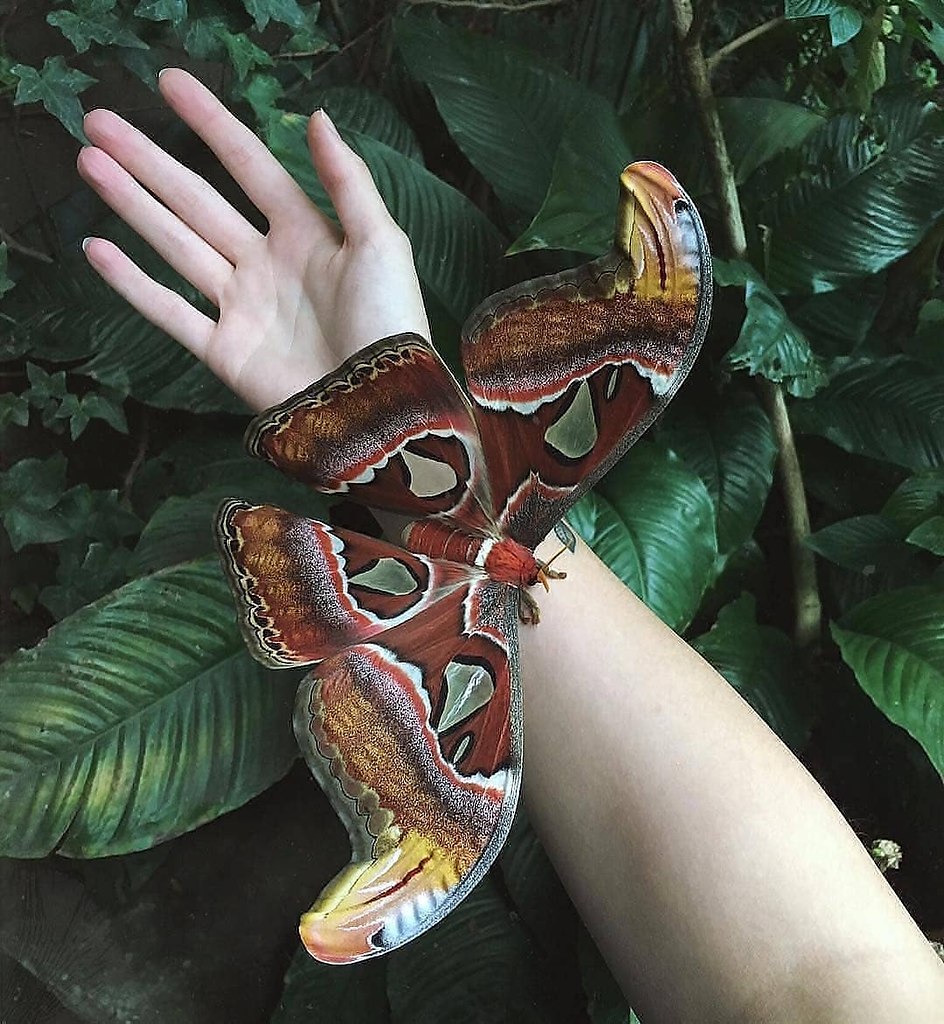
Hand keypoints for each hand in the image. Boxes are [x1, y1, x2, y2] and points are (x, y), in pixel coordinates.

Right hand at [77, 68, 429, 411]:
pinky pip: (170, 312)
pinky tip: (97, 249)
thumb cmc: (389, 323)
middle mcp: (266, 265)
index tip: (169, 84)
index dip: (212, 124)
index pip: (249, 167)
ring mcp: (241, 308)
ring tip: (90, 163)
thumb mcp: (381, 242)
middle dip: (150, 161)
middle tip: (100, 121)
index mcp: (306, 234)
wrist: (379, 406)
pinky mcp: (224, 352)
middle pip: (199, 201)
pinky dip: (133, 284)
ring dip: (133, 205)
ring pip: (176, 245)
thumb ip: (348, 181)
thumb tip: (318, 117)